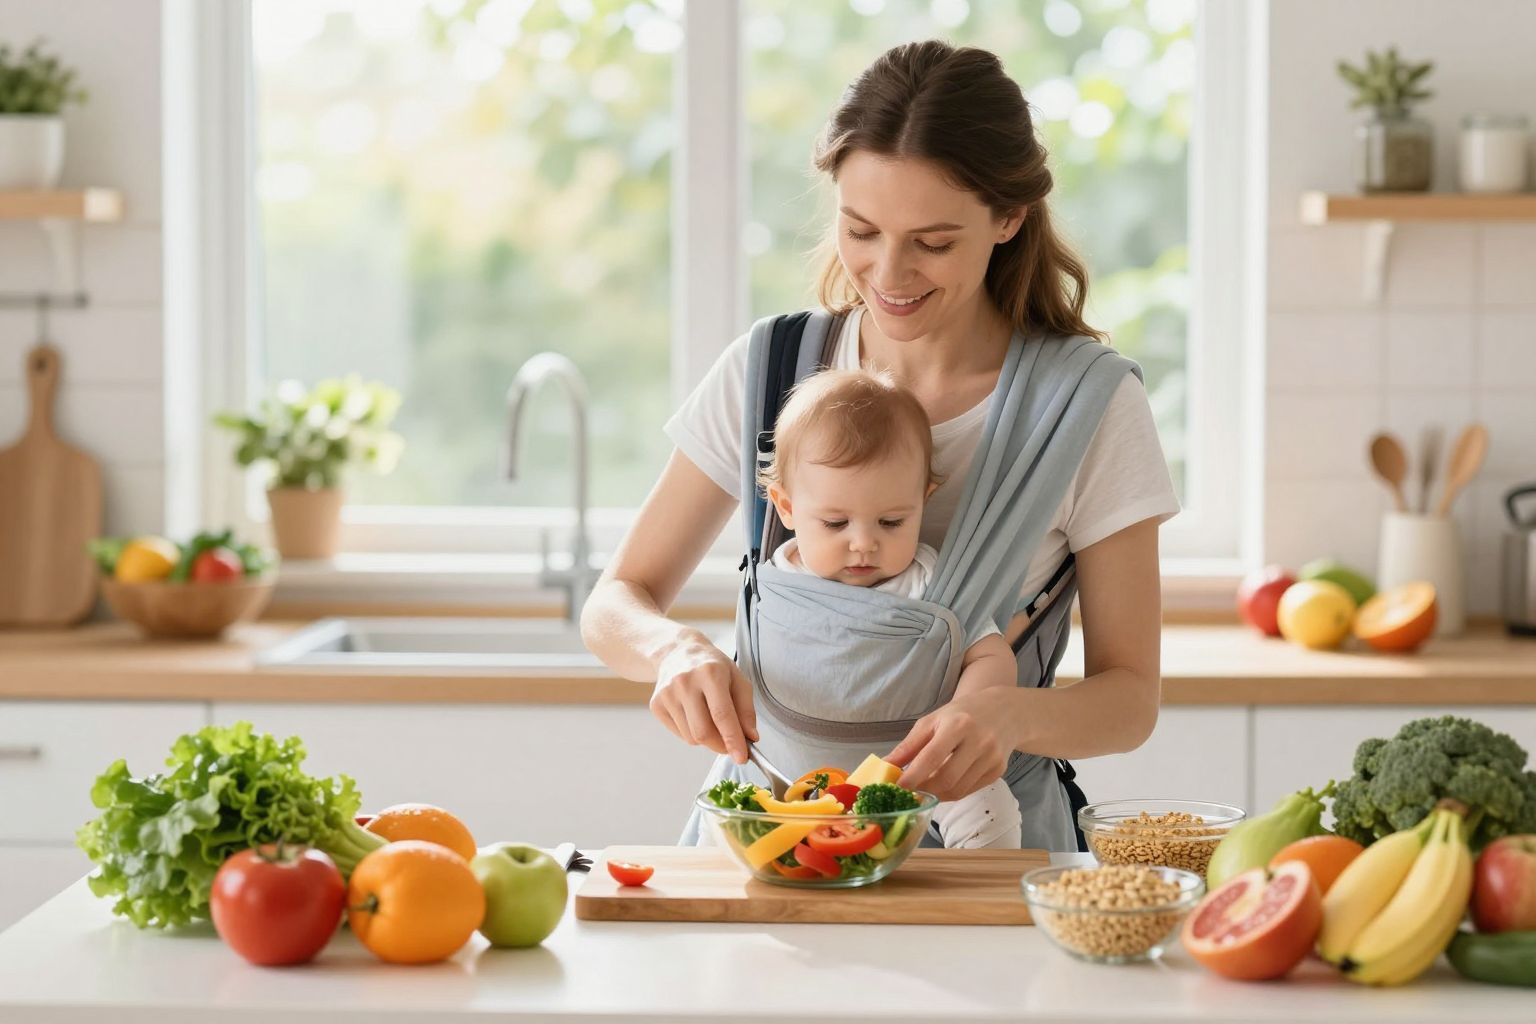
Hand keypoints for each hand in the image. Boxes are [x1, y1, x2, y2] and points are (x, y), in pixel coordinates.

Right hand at [650, 630, 758, 762]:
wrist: (678, 652)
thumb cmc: (713, 667)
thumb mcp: (737, 679)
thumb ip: (746, 709)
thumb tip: (750, 737)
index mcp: (710, 673)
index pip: (722, 715)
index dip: (733, 740)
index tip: (742, 758)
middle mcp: (685, 682)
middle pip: (703, 732)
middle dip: (720, 746)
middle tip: (730, 745)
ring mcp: (667, 694)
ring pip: (691, 737)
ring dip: (707, 738)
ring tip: (710, 719)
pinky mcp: (656, 704)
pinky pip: (679, 734)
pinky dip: (692, 732)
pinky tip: (694, 714)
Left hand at [885, 689, 1017, 800]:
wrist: (1004, 711)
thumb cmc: (962, 714)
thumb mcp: (932, 721)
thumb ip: (909, 745)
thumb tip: (887, 766)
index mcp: (958, 724)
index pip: (932, 757)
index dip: (913, 776)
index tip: (897, 787)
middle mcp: (979, 741)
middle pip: (946, 778)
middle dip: (924, 789)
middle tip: (910, 791)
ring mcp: (991, 758)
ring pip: (958, 790)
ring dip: (936, 794)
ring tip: (925, 787)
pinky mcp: (998, 771)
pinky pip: (969, 790)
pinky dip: (952, 792)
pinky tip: (944, 784)